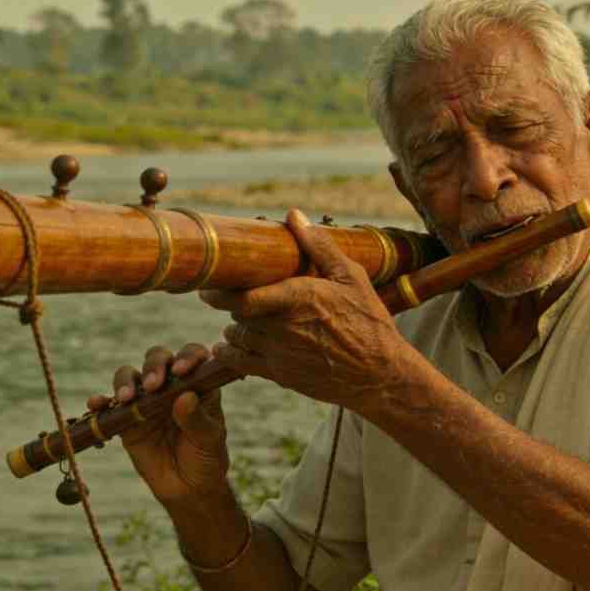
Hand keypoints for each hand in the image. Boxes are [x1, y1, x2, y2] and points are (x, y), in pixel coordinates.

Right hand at [85, 342, 230, 507]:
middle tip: (152, 386)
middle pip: (157, 359)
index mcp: (196, 382)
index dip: (187, 356)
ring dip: (125, 382)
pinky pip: (110, 405)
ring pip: (130, 376)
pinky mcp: (127, 418)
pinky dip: (101, 401)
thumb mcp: (209, 441)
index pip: (192, 356)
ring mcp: (146, 399)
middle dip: (154, 367)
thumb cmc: (207, 458)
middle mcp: (170, 384)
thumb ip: (197, 420)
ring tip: (126, 399)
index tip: (181, 371)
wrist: (187, 488)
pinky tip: (96, 405)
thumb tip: (185, 396)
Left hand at [201, 208, 416, 412]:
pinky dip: (228, 353)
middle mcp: (283, 326)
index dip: (219, 291)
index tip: (209, 284)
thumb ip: (319, 246)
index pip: (242, 296)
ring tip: (241, 319)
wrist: (379, 374)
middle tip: (227, 296)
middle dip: (232, 304)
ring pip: (236, 337)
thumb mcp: (351, 277)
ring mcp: (279, 353)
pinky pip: (240, 364)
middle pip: (238, 314)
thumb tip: (294, 216)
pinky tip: (227, 347)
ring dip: (234, 327)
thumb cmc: (369, 321)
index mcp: (298, 297)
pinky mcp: (280, 375)